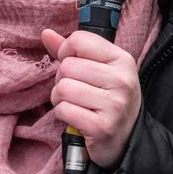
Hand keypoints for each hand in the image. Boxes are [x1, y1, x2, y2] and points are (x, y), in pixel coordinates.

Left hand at [42, 29, 141, 169]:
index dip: (67, 51)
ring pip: (63, 88)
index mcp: (122, 59)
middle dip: (63, 80)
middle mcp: (122, 80)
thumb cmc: (108, 100)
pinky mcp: (101, 127)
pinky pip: (63, 110)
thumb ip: (72, 51)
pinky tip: (77, 118)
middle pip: (68, 66)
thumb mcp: (99, 70)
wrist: (127, 140)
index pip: (80, 40)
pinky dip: (63, 114)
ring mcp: (114, 104)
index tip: (74, 64)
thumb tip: (46, 33)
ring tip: (75, 104)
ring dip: (60, 99)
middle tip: (76, 91)